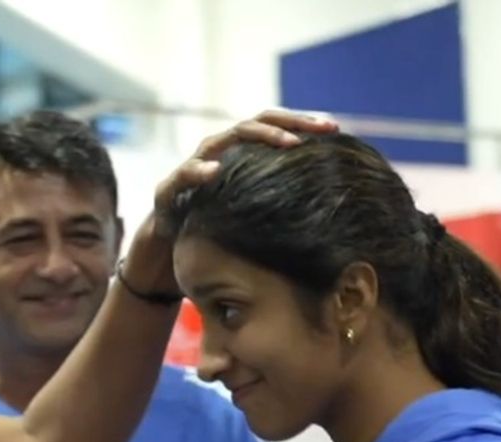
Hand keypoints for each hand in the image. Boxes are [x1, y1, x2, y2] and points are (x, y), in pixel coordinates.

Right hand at [123, 109, 340, 294]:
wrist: (166, 259)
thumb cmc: (215, 236)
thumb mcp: (253, 219)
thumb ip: (279, 204)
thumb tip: (331, 208)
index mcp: (237, 157)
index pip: (272, 128)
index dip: (301, 124)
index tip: (334, 128)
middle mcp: (215, 154)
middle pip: (253, 124)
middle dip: (289, 123)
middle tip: (320, 130)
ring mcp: (192, 169)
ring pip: (222, 141)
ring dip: (256, 138)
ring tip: (286, 143)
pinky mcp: (167, 191)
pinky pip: (182, 176)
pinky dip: (198, 171)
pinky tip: (214, 171)